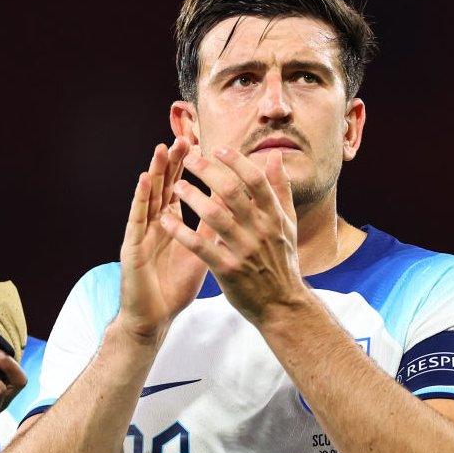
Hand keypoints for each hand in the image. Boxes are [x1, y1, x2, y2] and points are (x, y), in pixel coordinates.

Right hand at [116, 139, 208, 344]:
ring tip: (162, 148)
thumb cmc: (174, 287)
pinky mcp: (131, 246)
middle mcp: (154, 223)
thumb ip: (211, 228)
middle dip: (173, 162)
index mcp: (171, 223)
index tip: (200, 143)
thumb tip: (231, 204)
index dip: (188, 167)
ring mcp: (141, 233)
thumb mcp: (200, 252)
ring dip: (155, 172)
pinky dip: (139, 199)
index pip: (179, 187)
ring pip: (149, 196)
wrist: (154, 318)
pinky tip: (143, 181)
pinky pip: (136, 219)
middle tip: (183, 136)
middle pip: (164, 186)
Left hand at [160, 147, 307, 326]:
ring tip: (177, 186)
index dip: (236, 161)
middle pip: (231, 192)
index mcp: (274, 216)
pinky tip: (166, 221)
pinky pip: (200, 247)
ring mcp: (244, 250)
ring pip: (214, 216)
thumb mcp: (287, 223)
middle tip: (188, 159)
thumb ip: (280, 189)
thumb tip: (274, 156)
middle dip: (208, 172)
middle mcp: (260, 230)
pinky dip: (182, 232)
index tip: (217, 148)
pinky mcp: (228, 270)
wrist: (281, 304)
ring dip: (192, 197)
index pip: (255, 180)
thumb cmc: (282, 260)